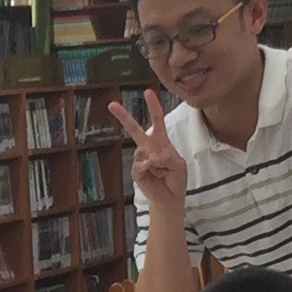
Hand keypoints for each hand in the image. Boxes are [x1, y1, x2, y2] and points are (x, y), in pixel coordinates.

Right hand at [102, 86, 188, 220]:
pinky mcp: (137, 172)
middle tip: (111, 104)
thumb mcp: (179, 166)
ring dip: (157, 161)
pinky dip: (147, 167)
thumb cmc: (176, 180)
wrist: (170, 199)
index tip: (148, 92)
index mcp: (161, 143)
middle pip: (135, 130)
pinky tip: (154, 172)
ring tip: (163, 171)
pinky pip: (139, 165)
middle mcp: (149, 148)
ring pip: (142, 151)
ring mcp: (141, 160)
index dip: (153, 107)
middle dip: (124, 117)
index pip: (157, 121)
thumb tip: (152, 156)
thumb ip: (168, 158)